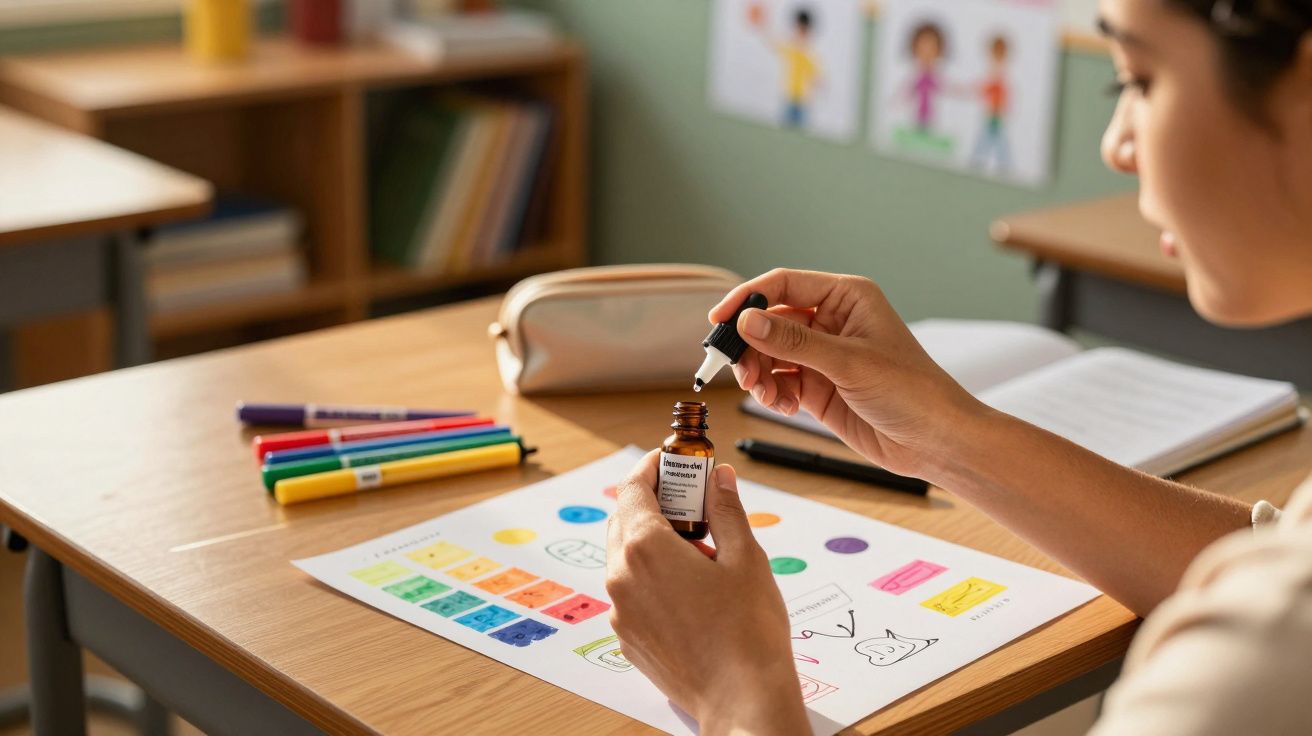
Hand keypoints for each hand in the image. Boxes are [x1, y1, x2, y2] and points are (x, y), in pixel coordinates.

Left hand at [606, 451, 807, 734]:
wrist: (741, 700)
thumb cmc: (748, 632)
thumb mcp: (746, 558)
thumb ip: (726, 510)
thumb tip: (719, 477)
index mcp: (645, 549)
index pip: (633, 488)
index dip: (653, 468)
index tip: (672, 462)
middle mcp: (621, 577)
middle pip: (624, 520)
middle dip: (654, 504)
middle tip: (693, 504)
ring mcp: (620, 611)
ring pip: (625, 559)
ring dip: (653, 543)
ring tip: (700, 554)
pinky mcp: (628, 637)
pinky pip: (631, 593)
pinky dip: (651, 579)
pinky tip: (691, 591)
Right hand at [710, 268, 984, 480]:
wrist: (935, 441)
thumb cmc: (912, 391)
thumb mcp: (849, 362)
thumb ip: (794, 342)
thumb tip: (747, 320)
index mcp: (846, 297)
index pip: (784, 284)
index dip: (748, 298)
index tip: (719, 318)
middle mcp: (831, 321)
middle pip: (770, 320)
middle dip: (749, 343)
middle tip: (736, 365)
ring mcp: (823, 355)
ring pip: (769, 353)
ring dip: (757, 371)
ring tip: (761, 390)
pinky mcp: (818, 386)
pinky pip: (778, 381)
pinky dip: (770, 392)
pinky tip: (778, 404)